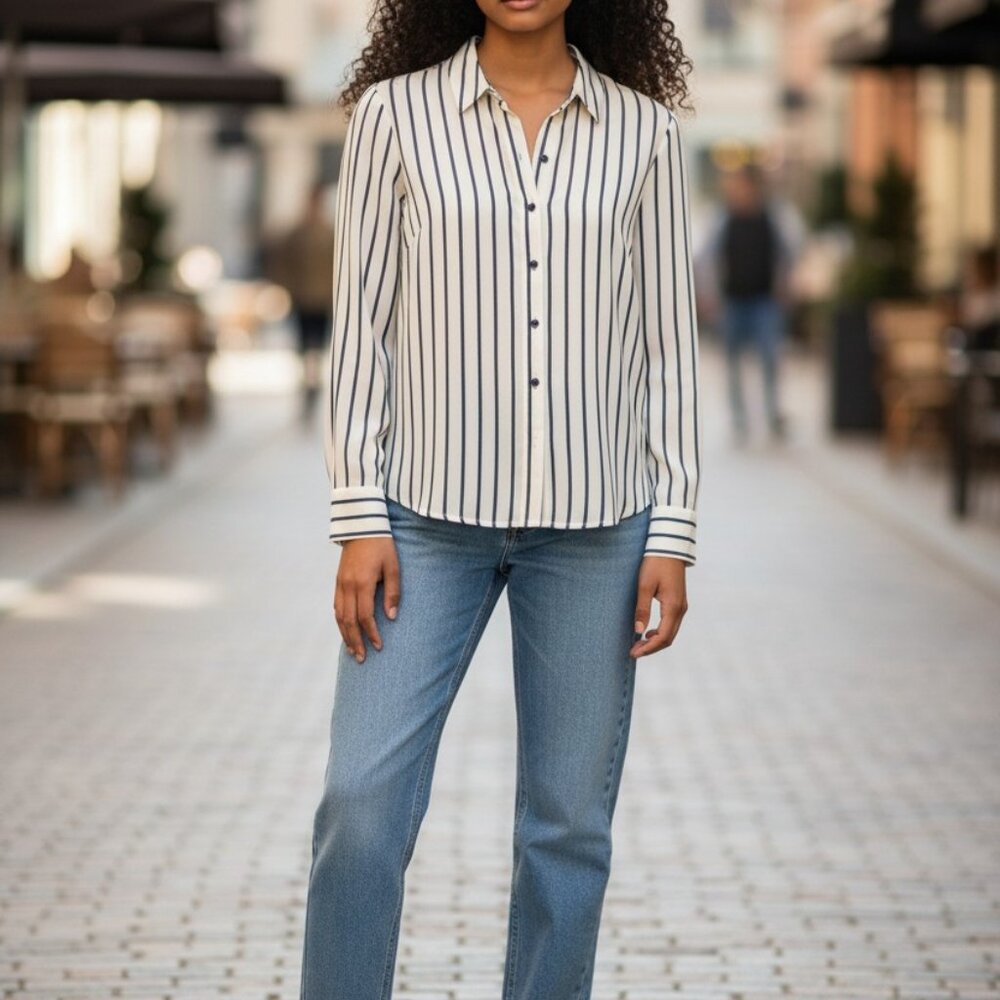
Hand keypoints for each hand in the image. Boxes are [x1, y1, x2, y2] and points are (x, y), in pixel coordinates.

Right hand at [333, 537, 399, 662]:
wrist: (362, 527)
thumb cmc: (382, 546)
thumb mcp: (393, 567)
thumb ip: (393, 592)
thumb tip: (392, 617)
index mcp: (363, 583)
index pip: (365, 616)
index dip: (371, 633)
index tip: (378, 646)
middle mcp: (348, 586)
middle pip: (348, 621)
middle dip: (355, 641)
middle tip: (362, 659)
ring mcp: (340, 584)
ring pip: (339, 616)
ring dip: (345, 635)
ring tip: (352, 651)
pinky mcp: (338, 581)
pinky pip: (336, 607)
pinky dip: (340, 623)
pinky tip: (345, 632)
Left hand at [629, 556, 687, 657]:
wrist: (669, 547)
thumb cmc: (655, 564)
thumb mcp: (644, 586)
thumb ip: (642, 609)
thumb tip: (638, 630)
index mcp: (673, 607)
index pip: (662, 637)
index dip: (648, 648)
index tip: (633, 652)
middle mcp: (681, 609)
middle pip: (668, 638)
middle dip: (651, 648)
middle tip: (633, 651)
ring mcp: (681, 606)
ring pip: (670, 632)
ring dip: (655, 641)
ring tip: (638, 643)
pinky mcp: (679, 602)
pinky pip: (671, 624)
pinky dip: (660, 632)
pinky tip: (648, 632)